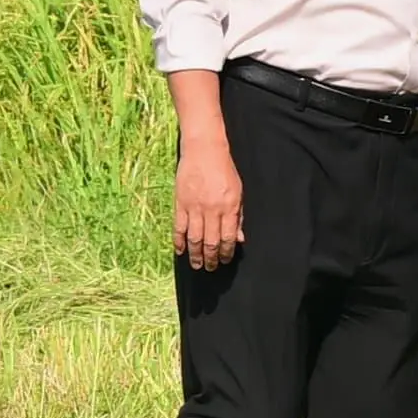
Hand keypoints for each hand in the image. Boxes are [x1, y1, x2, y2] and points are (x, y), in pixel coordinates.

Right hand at [174, 133, 244, 269]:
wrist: (204, 150)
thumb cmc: (224, 169)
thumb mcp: (238, 192)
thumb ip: (238, 216)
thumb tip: (238, 239)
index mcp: (229, 207)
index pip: (228, 238)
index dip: (226, 252)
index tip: (225, 260)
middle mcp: (212, 210)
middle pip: (211, 242)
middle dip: (211, 258)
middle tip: (211, 268)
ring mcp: (194, 207)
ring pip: (194, 238)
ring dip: (195, 254)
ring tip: (197, 265)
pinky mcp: (180, 203)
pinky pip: (179, 227)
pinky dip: (179, 241)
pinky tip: (180, 250)